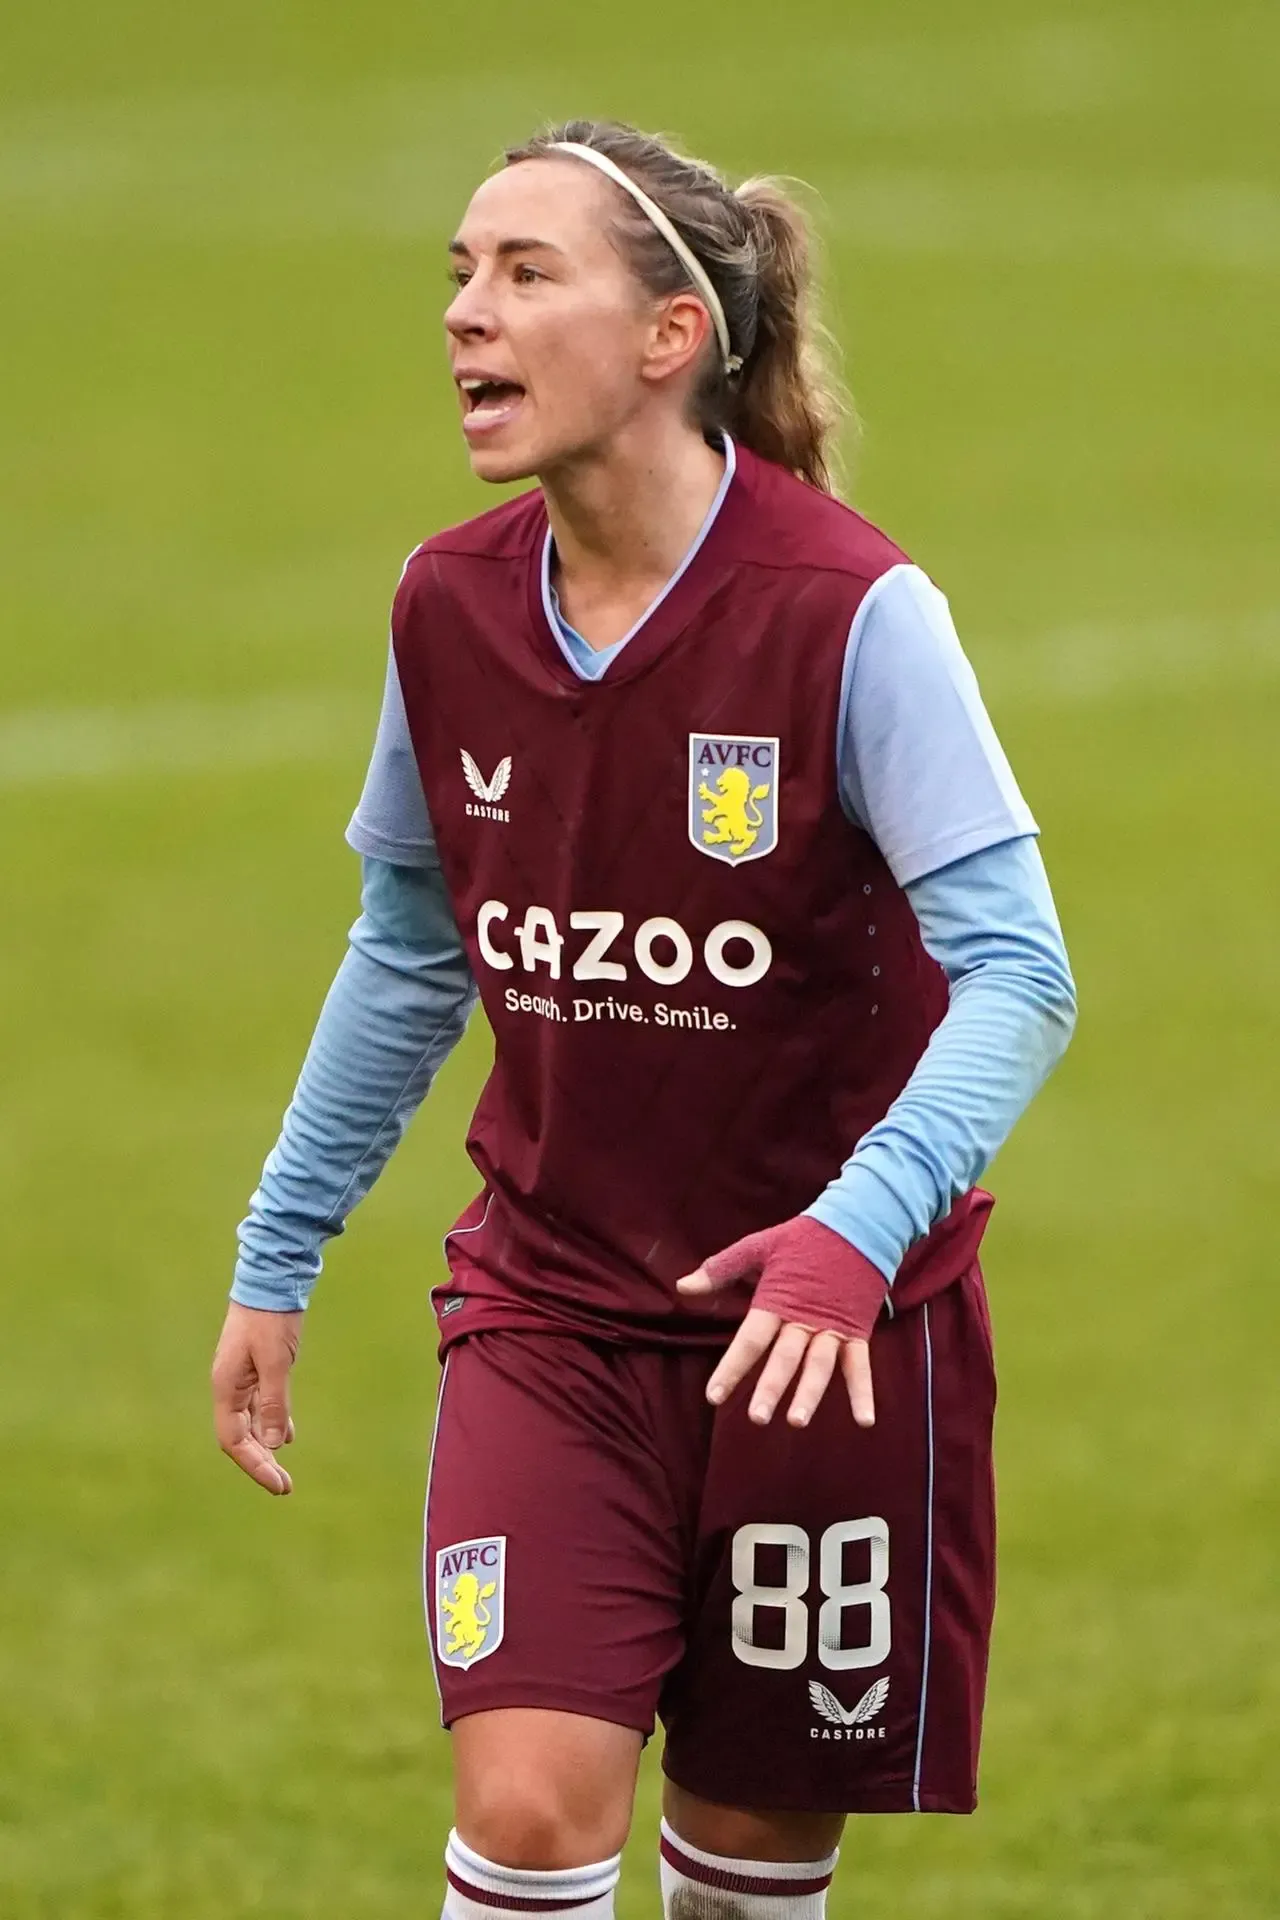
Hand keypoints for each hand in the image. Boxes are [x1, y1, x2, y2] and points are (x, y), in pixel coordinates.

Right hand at [211, 1303, 302, 1494]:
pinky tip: (284, 1436)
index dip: (254, 1465)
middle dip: (260, 1463)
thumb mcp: (276, 1362)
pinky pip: (258, 1406)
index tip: (278, 1484)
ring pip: (249, 1423)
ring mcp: (240, 1378)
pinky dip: (270, 1423)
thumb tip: (272, 1445)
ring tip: (282, 1470)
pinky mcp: (255, 1368)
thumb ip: (273, 1403)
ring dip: (264, 1447)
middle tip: (285, 1486)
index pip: (234, 1441)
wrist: (271, 1279)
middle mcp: (229, 1386)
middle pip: (240, 1437)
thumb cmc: (271, 1318)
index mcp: (226, 1387)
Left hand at [677, 1217, 886, 1429]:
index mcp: (777, 1300)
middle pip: (785, 1358)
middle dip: (770, 1388)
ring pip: (819, 1365)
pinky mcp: (857, 1330)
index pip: (750, 1340)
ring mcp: (832, 1327)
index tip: (713, 1397)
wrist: (858, 1224)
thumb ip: (720, 1269)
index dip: (731, 1368)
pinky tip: (864, 1421)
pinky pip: (860, 1365)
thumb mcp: (759, 1246)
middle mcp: (804, 1319)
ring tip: (797, 1420)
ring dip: (809, 1394)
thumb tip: (681, 1287)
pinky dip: (863, 1393)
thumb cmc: (804, 1238)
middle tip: (756, 1418)